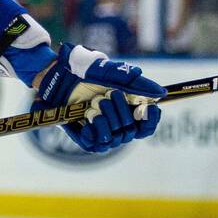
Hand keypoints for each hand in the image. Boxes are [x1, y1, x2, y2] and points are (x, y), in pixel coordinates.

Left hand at [32, 42, 164, 152]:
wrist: (57, 76)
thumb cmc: (84, 72)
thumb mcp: (112, 73)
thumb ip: (136, 83)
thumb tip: (160, 93)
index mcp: (125, 109)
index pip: (146, 126)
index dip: (150, 120)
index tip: (149, 109)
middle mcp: (115, 123)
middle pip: (132, 131)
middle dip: (122, 112)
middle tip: (110, 96)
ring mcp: (100, 132)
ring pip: (116, 139)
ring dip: (109, 120)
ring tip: (96, 104)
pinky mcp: (85, 139)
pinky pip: (98, 145)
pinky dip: (97, 130)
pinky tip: (90, 118)